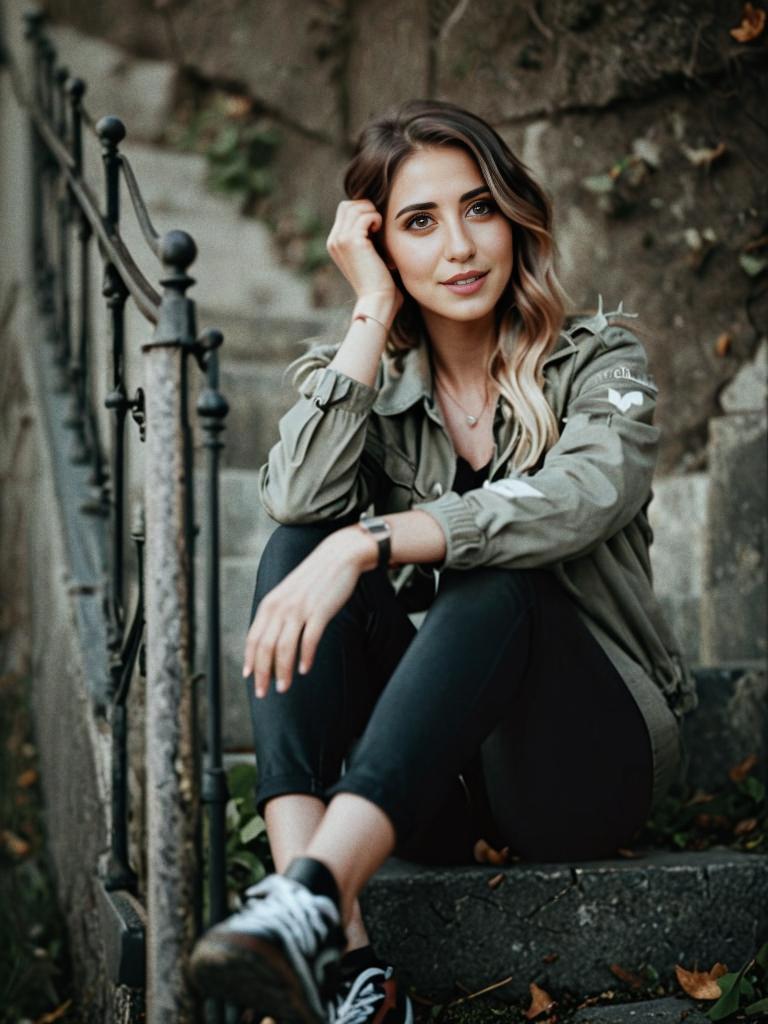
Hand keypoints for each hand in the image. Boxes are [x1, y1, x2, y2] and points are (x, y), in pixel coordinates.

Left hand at [243, 528, 376, 698]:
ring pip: (285, 648)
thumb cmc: (314, 579)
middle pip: (265, 647)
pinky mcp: (319, 611)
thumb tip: (272, 641)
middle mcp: (281, 607)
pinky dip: (305, 657)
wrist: (338, 557)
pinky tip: (304, 669)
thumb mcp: (288, 594)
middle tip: (264, 692)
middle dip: (263, 673)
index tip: (250, 678)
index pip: (254, 638)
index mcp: (270, 603)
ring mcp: (300, 609)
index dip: (250, 661)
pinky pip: (309, 640)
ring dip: (283, 672)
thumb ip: (278, 614)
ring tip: (283, 687)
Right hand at [326, 199, 402, 321]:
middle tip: (378, 226)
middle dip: (366, 209)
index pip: (345, 211)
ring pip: (356, 207)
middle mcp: (334, 240)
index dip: (362, 212)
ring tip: (379, 230)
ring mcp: (340, 240)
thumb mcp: (368, 255)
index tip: (376, 226)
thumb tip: (375, 218)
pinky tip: (380, 233)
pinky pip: (365, 216)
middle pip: (348, 205)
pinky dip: (376, 220)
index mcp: (335, 243)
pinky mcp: (351, 241)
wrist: (377, 299)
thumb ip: (365, 237)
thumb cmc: (379, 281)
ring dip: (372, 214)